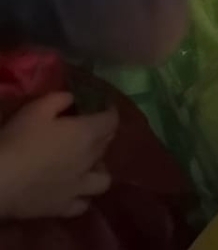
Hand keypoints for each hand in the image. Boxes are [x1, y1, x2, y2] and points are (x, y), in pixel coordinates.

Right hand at [0, 93, 116, 219]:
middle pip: (107, 146)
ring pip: (104, 179)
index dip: (110, 112)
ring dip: (99, 170)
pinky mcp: (64, 207)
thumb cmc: (17, 141)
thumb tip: (72, 99)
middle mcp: (89, 160)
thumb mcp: (36, 109)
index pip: (111, 120)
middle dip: (103, 135)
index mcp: (86, 134)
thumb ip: (59, 100)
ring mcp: (79, 187)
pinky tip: (73, 192)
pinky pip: (83, 204)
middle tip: (90, 131)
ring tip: (87, 165)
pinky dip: (82, 198)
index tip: (103, 107)